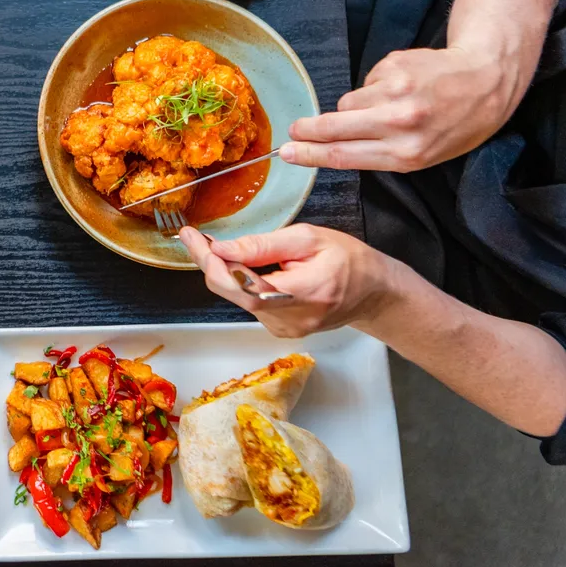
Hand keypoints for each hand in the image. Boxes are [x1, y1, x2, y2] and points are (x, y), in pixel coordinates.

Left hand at [181, 225, 412, 338]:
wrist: (374, 293)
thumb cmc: (348, 261)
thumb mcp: (308, 239)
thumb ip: (263, 245)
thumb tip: (223, 249)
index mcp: (300, 293)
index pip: (239, 283)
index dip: (209, 260)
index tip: (191, 236)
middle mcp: (288, 318)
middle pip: (232, 292)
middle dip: (211, 262)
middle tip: (198, 237)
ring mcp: (283, 328)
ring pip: (238, 297)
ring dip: (228, 272)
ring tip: (229, 249)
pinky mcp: (279, 329)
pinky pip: (249, 303)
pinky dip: (243, 283)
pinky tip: (250, 268)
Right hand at [280, 44, 525, 172]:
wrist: (487, 79)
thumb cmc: (458, 124)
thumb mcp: (426, 155)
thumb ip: (382, 154)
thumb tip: (335, 148)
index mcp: (407, 154)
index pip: (344, 156)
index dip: (311, 155)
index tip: (289, 154)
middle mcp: (399, 124)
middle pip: (334, 128)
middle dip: (309, 130)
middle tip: (294, 131)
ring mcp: (395, 92)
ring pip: (349, 103)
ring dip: (355, 108)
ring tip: (384, 107)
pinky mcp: (394, 67)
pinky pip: (366, 83)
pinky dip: (375, 87)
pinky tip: (400, 87)